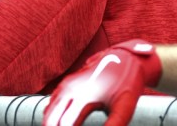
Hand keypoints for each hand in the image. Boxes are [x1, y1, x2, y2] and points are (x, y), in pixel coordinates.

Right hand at [43, 40, 161, 125]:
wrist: (125, 57)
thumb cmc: (127, 84)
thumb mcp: (124, 108)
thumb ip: (113, 125)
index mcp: (83, 96)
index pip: (65, 123)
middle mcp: (71, 89)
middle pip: (52, 115)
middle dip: (52, 125)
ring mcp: (68, 84)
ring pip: (51, 107)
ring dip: (50, 120)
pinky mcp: (69, 82)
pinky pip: (53, 99)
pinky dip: (51, 111)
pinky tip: (52, 117)